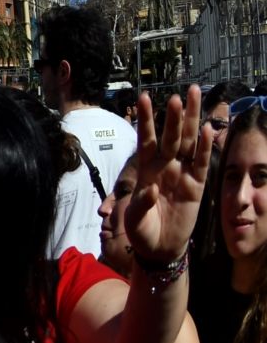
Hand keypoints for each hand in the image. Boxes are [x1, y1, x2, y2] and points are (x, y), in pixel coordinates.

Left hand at [126, 88, 212, 262]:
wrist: (160, 248)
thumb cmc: (142, 230)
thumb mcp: (134, 218)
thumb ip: (141, 203)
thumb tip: (151, 189)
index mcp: (146, 168)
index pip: (146, 138)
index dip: (146, 119)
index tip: (143, 97)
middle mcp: (164, 165)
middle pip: (170, 135)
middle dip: (174, 115)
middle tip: (179, 94)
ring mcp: (181, 173)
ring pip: (188, 142)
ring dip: (191, 122)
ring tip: (194, 99)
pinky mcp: (196, 186)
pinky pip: (201, 163)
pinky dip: (204, 147)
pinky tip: (207, 129)